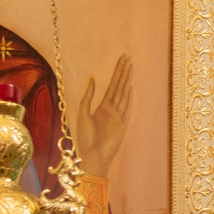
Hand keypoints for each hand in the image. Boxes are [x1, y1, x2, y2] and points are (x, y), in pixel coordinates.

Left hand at [77, 54, 133, 175]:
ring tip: (130, 67)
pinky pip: (127, 108)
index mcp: (102, 107)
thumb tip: (92, 79)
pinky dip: (129, 98)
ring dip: (126, 80)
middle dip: (123, 72)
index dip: (116, 72)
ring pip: (123, 94)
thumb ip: (88, 97)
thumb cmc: (85, 138)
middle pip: (119, 86)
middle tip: (128, 58)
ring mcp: (118, 116)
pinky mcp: (122, 124)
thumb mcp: (82, 113)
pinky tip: (131, 88)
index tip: (121, 60)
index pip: (111, 85)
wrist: (92, 156)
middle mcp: (112, 109)